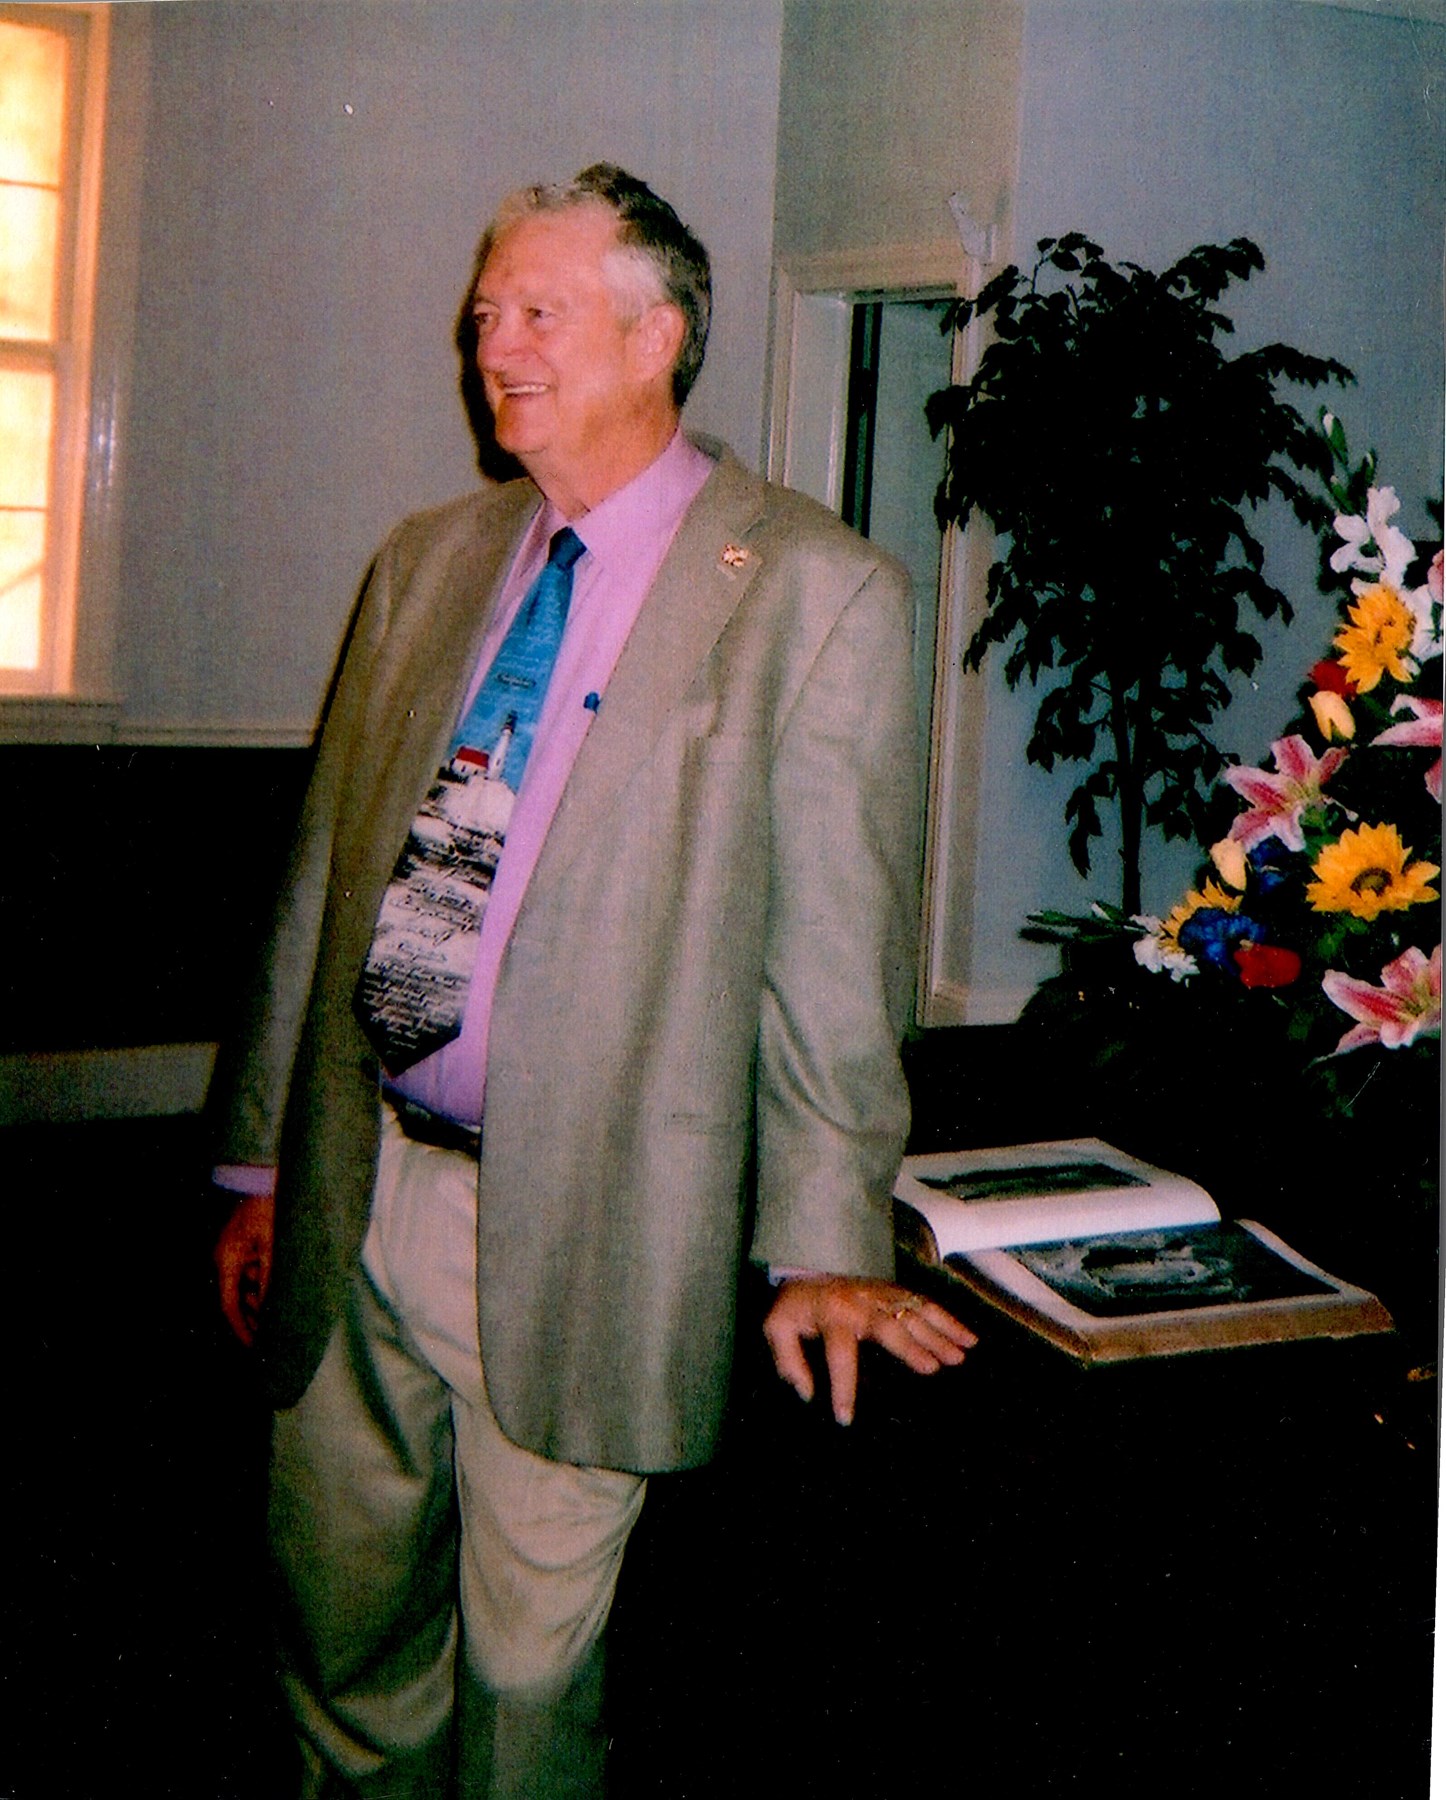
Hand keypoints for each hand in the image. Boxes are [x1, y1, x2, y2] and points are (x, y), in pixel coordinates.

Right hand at [214, 1189, 274, 1346]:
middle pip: (236, 1299)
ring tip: (283, 1316)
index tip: (255, 1347)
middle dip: (254, 1318)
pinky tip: (280, 1290)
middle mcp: (226, 1259)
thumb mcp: (273, 1244)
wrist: (263, 1176)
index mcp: (227, 1261)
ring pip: (245, 1287)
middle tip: (275, 1337)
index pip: (229, 1306)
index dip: (242, 1329)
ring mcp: (234, 1252)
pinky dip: (263, 1284)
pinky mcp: (244, 1245)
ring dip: (261, 1301)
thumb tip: (266, 1307)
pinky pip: (251, 1272)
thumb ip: (269, 1277)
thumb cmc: (269, 1206)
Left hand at [762, 1276, 975, 1425]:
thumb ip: (787, 1360)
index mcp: (830, 1316)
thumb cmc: (796, 1305)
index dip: (843, 1386)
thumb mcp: (776, 1327)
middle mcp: (860, 1304)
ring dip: (938, 1334)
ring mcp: (881, 1294)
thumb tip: (806, 1393)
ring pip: (913, 1313)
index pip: (838, 1354)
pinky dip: (949, 1319)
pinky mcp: (895, 1291)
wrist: (808, 1266)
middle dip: (910, 1347)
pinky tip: (968, 1338)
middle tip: (932, 1370)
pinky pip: (925, 1303)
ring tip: (959, 1357)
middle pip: (888, 1326)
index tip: (846, 1418)